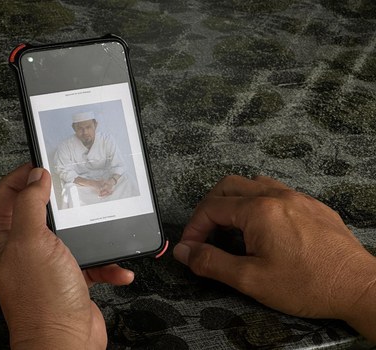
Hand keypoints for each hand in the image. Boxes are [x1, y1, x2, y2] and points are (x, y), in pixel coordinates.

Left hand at [0, 164, 133, 348]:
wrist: (65, 343)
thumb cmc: (42, 298)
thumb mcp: (31, 241)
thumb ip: (31, 204)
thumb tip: (36, 175)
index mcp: (1, 237)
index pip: (7, 192)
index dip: (25, 174)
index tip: (46, 163)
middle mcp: (21, 247)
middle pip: (40, 208)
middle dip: (62, 199)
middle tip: (78, 187)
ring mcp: (47, 261)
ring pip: (69, 232)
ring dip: (90, 231)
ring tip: (102, 224)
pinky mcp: (70, 275)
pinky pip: (91, 259)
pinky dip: (106, 263)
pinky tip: (117, 268)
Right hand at [173, 175, 375, 341]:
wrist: (359, 287)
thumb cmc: (309, 284)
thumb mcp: (251, 280)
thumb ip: (212, 262)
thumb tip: (184, 251)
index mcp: (259, 211)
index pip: (212, 208)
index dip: (194, 227)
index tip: (190, 247)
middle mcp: (277, 196)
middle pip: (228, 186)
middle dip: (209, 207)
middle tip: (203, 232)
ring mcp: (297, 197)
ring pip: (253, 184)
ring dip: (233, 200)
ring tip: (230, 227)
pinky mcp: (312, 205)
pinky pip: (276, 191)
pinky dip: (257, 202)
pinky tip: (262, 226)